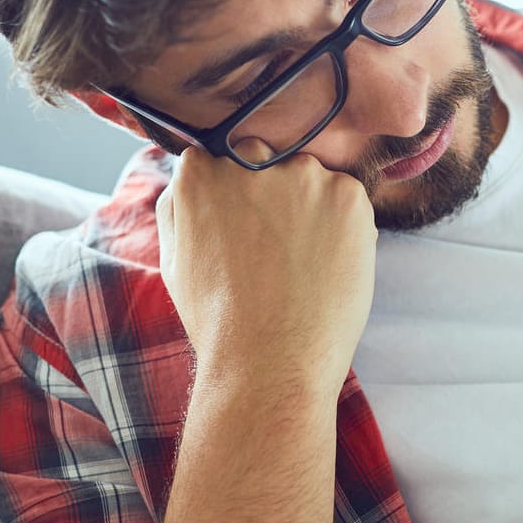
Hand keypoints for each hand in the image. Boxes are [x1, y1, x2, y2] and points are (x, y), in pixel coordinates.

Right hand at [156, 141, 376, 394]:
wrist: (272, 362)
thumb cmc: (219, 321)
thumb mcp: (174, 259)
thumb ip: (180, 206)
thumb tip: (196, 171)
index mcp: (200, 173)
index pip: (222, 160)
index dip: (237, 199)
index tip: (245, 231)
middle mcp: (250, 161)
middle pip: (266, 160)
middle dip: (272, 194)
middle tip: (277, 251)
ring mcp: (303, 175)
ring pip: (310, 179)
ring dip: (310, 208)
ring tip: (303, 265)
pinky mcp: (348, 196)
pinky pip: (348, 200)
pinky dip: (344, 227)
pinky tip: (327, 266)